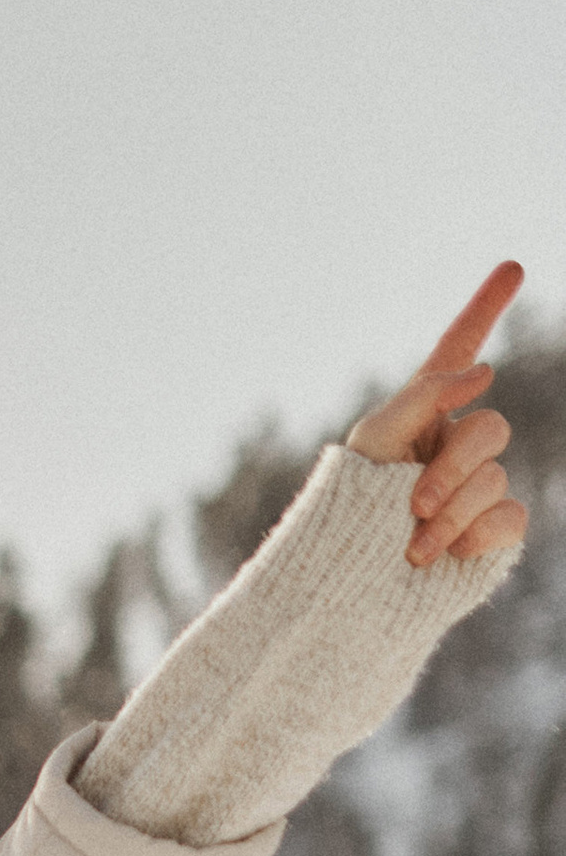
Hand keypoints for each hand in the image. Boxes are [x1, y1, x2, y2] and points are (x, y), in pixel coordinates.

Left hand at [347, 263, 529, 566]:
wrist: (343, 588)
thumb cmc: (346, 514)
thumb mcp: (373, 443)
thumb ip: (426, 395)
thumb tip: (486, 372)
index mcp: (421, 416)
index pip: (458, 351)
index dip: (484, 309)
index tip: (513, 267)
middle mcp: (453, 447)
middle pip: (490, 429)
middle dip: (454, 467)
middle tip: (414, 503)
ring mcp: (475, 491)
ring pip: (495, 479)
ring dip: (451, 513)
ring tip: (413, 547)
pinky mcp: (489, 534)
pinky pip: (509, 518)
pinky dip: (474, 536)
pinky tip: (444, 556)